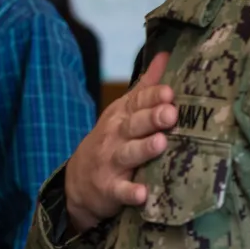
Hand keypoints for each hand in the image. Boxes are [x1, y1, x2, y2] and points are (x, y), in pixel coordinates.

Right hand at [64, 52, 177, 232]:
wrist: (78, 181)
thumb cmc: (112, 141)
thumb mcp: (124, 112)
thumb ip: (145, 87)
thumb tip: (165, 54)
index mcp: (121, 116)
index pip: (137, 102)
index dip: (153, 97)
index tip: (169, 92)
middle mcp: (116, 136)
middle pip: (134, 125)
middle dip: (151, 118)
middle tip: (170, 114)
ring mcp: (111, 163)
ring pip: (128, 155)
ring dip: (144, 149)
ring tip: (160, 144)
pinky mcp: (109, 189)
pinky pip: (120, 191)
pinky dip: (130, 193)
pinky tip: (143, 194)